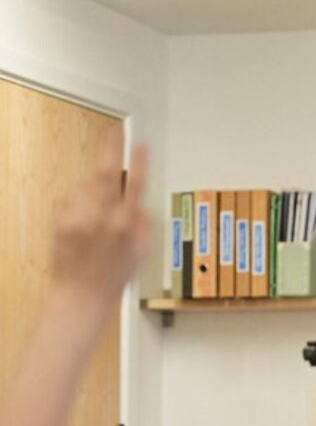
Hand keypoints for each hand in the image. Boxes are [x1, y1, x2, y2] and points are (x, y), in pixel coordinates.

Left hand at [51, 129, 149, 303]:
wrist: (82, 292)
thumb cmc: (113, 276)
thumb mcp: (142, 252)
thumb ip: (144, 224)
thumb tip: (140, 204)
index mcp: (127, 225)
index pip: (136, 184)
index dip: (139, 161)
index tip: (140, 144)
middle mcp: (102, 218)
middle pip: (105, 172)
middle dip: (110, 149)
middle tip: (113, 133)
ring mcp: (79, 218)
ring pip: (86, 187)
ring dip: (93, 189)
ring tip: (97, 211)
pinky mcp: (61, 220)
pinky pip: (71, 201)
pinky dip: (78, 205)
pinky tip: (83, 223)